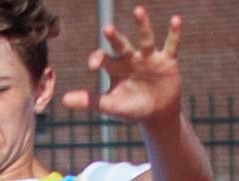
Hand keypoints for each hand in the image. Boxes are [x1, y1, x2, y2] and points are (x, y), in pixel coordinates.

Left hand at [61, 6, 184, 124]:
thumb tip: (63, 100)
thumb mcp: (110, 106)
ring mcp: (149, 57)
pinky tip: (175, 20)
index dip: (98, 58)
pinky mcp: (166, 60)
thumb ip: (88, 101)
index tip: (94, 64)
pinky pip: (170, 44)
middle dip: (115, 38)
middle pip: (121, 45)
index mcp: (115, 67)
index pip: (103, 58)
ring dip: (142, 25)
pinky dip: (174, 33)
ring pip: (145, 39)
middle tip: (107, 28)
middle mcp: (131, 58)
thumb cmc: (131, 107)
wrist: (156, 113)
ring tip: (138, 10)